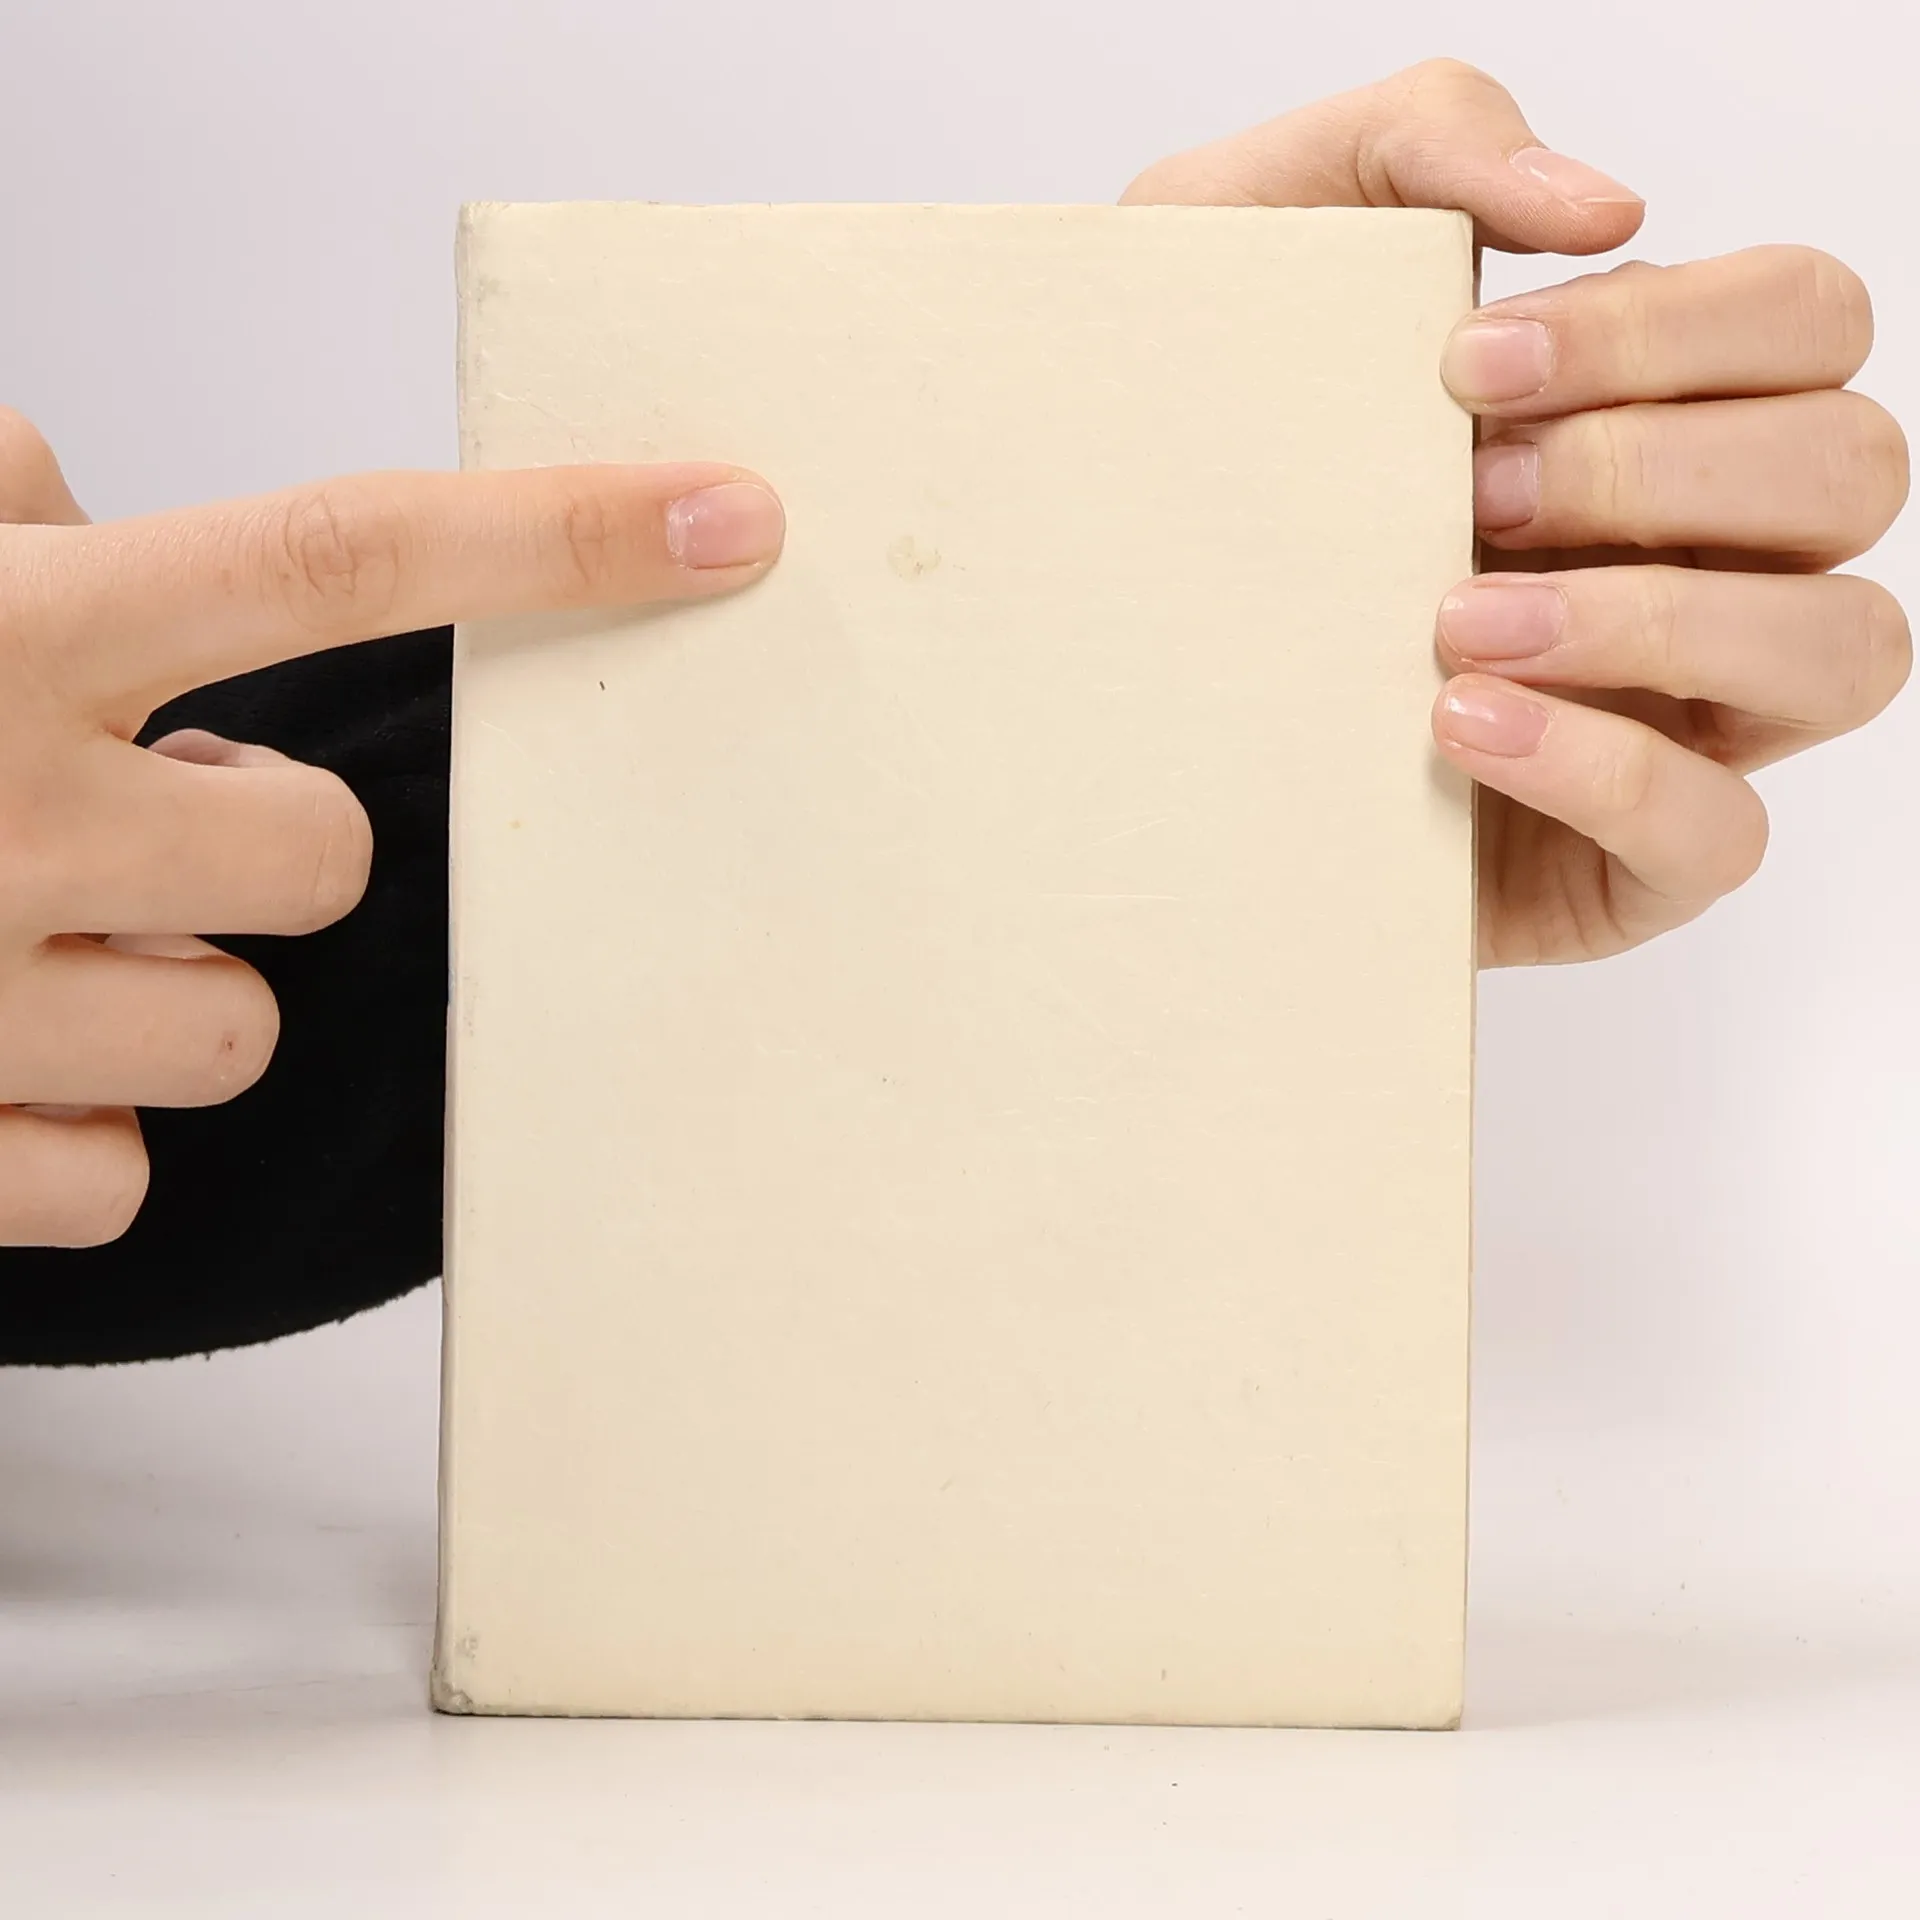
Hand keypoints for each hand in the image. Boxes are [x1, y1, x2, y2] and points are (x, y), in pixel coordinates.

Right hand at [0, 415, 783, 1244]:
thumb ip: (7, 527)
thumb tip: (115, 522)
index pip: (340, 552)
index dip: (553, 534)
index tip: (727, 516)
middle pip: (325, 855)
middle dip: (254, 841)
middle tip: (126, 818)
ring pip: (233, 1031)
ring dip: (151, 987)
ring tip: (3, 941)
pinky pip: (120, 1178)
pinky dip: (63, 1127)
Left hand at [1126, 60, 1910, 964]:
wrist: (1110, 672)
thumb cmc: (1197, 462)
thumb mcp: (1249, 247)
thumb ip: (1419, 146)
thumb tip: (1606, 205)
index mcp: (1652, 412)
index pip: (1801, 325)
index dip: (1671, 330)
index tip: (1468, 365)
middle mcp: (1702, 553)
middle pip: (1847, 469)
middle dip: (1654, 467)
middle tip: (1467, 495)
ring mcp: (1682, 714)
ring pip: (1842, 646)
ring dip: (1653, 616)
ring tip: (1454, 623)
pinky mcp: (1625, 862)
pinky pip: (1719, 830)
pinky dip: (1606, 769)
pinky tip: (1457, 725)